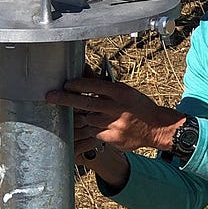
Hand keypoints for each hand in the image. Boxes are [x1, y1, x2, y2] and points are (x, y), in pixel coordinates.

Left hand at [45, 76, 183, 155]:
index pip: (93, 85)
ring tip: (66, 114)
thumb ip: (104, 85)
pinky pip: (94, 133)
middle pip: (85, 102)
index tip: (66, 84)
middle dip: (65, 99)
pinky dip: (87, 129)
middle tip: (50, 97)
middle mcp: (116, 107)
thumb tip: (84, 70)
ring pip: (87, 119)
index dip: (77, 84)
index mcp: (119, 92)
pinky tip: (83, 127)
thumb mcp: (125, 91)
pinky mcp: (113, 138)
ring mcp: (114, 124)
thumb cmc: (139, 106)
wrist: (157, 127)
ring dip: (76, 116)